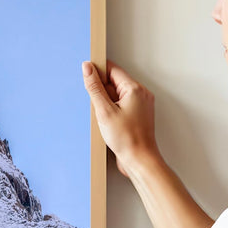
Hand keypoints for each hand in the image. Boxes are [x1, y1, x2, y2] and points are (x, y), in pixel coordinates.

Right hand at [81, 59, 159, 177]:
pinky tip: (108, 123)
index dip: (98, 71)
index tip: (86, 76)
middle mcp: (141, 94)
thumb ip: (95, 87)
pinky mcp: (138, 115)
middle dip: (101, 91)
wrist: (139, 160)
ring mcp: (141, 105)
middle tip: (97, 107)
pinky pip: (121, 105)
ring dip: (106, 103)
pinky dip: (112, 111)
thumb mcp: (104, 111)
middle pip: (115, 82)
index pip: (113, 70)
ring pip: (117, 95)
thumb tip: (88, 68)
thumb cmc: (127, 139)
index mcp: (134, 89)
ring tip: (105, 118)